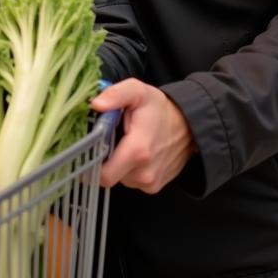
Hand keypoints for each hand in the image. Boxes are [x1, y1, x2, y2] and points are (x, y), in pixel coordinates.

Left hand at [91, 78, 197, 192]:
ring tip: (125, 143)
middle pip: (107, 176)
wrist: (189, 126)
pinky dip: (128, 169)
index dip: (90, 162)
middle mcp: (144, 173)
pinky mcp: (154, 186)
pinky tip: (135, 153)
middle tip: (108, 139)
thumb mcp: (137, 91)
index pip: (102, 174)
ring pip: (118, 178)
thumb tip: (96, 104)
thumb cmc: (160, 108)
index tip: (88, 147)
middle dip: (103, 160)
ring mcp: (150, 183)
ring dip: (116, 163)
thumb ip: (116, 94)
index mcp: (137, 151)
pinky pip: (131, 180)